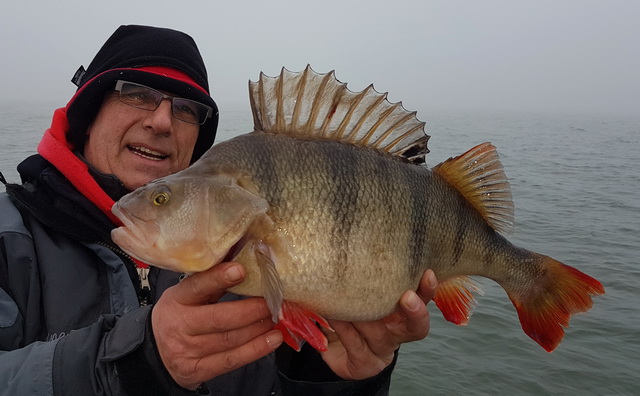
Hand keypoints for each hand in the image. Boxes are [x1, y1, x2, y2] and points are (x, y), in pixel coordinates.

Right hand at [151, 262, 283, 389]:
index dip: (218, 278)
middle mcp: (180, 325)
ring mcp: (187, 350)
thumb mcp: (187, 296)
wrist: (157, 355)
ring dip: (258, 328)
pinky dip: (257, 349)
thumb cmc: (179, 316)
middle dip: (251, 310)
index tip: (240, 270)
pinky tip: (272, 339)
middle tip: (272, 301)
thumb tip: (244, 265)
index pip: (197, 287)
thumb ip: (211, 284)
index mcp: (176, 300)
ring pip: (230, 339)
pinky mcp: (197, 370)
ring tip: (275, 318)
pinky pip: (232, 360)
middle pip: (220, 318)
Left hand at [320, 269, 436, 379]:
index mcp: (402, 313)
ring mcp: (381, 350)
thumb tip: (360, 242)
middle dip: (414, 311)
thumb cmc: (351, 310)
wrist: (334, 347)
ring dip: (364, 314)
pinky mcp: (364, 364)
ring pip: (377, 331)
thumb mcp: (361, 292)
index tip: (427, 273)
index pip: (422, 301)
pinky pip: (354, 343)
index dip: (428, 290)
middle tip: (407, 297)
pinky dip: (344, 327)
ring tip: (347, 295)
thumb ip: (366, 277)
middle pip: (416, 327)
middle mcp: (397, 333)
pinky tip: (334, 315)